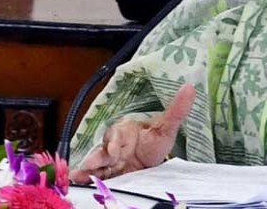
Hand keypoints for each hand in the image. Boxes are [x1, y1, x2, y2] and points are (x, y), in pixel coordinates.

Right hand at [70, 83, 195, 183]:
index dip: (115, 141)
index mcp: (125, 130)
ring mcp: (108, 160)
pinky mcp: (106, 174)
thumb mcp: (166, 127)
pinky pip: (92, 174)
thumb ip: (177, 110)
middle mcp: (113, 144)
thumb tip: (190, 87)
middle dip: (100, 157)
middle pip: (103, 149)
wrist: (150, 164)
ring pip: (96, 162)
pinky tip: (77, 179)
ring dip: (88, 168)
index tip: (115, 150)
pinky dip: (83, 176)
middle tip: (98, 164)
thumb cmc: (155, 142)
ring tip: (81, 175)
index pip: (117, 133)